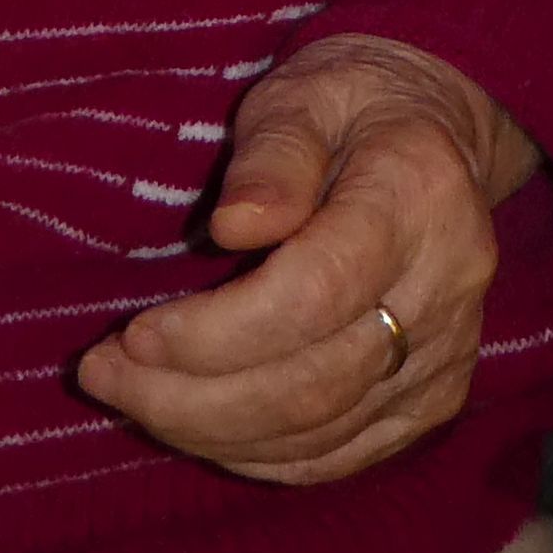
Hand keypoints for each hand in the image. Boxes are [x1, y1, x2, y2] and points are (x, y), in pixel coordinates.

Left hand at [79, 36, 538, 484]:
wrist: (431, 136)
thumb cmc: (345, 106)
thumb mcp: (301, 97)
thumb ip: (272, 155)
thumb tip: (236, 226)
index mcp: (418, 196)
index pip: (315, 295)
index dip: (216, 333)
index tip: (133, 333)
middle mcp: (448, 286)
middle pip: (315, 382)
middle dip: (191, 398)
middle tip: (104, 375)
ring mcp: (447, 354)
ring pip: (321, 431)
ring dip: (210, 431)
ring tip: (130, 397)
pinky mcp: (431, 398)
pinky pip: (338, 455)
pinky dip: (257, 454)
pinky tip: (196, 426)